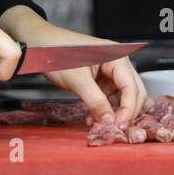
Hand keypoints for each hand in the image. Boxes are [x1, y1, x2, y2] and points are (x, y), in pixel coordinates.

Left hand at [8, 18, 147, 128]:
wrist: (40, 45)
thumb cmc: (57, 52)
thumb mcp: (77, 79)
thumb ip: (95, 101)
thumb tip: (109, 122)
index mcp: (117, 57)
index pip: (132, 87)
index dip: (128, 109)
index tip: (119, 126)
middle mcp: (117, 64)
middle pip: (133, 93)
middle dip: (125, 112)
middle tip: (113, 129)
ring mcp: (109, 73)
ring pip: (122, 98)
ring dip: (113, 113)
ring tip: (99, 125)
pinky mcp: (100, 80)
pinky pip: (109, 98)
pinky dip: (104, 110)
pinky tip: (93, 118)